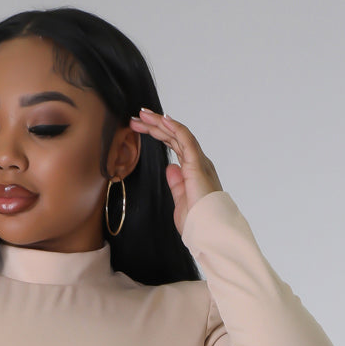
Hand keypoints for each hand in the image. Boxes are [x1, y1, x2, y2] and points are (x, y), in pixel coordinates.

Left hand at [128, 108, 222, 238]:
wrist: (208, 231)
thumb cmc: (197, 221)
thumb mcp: (180, 201)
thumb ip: (176, 184)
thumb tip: (171, 168)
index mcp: (193, 170)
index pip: (173, 145)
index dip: (157, 134)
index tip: (139, 128)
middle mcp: (197, 162)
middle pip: (173, 137)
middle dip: (154, 125)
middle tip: (136, 117)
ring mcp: (198, 161)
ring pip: (178, 134)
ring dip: (160, 123)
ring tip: (143, 114)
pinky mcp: (197, 164)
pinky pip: (186, 140)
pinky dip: (174, 127)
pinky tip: (162, 119)